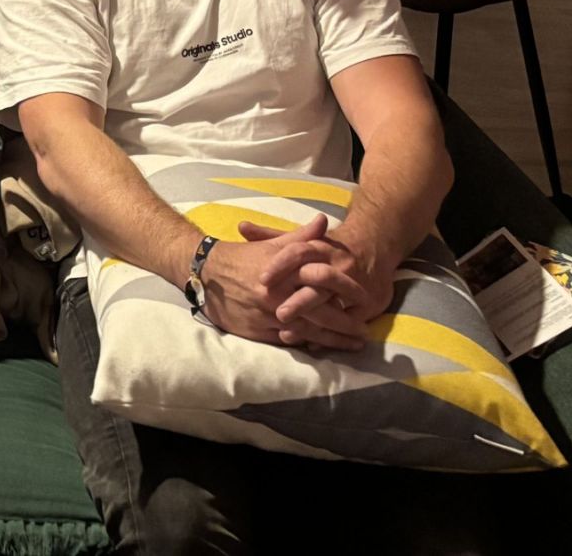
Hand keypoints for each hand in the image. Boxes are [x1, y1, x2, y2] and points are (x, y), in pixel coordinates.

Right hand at [198, 215, 368, 351]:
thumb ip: (301, 237)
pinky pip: (288, 341)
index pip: (323, 281)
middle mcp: (277, 295)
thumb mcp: (272, 245)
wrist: (205, 273)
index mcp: (284, 272)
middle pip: (319, 313)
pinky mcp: (258, 331)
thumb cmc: (243, 257)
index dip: (346, 291)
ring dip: (333, 340)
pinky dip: (307, 345)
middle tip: (365, 333)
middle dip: (345, 325)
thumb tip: (323, 221)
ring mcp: (267, 316)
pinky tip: (323, 349)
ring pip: (307, 332)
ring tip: (353, 345)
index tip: (365, 298)